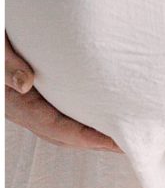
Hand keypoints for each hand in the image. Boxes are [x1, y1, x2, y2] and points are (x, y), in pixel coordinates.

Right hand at [5, 34, 120, 151]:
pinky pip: (62, 112)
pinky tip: (101, 113)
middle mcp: (24, 110)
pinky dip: (83, 118)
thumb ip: (9, 67)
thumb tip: (25, 85)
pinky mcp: (38, 96)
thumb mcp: (0, 51)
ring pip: (64, 126)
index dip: (84, 137)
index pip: (54, 127)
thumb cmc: (0, 43)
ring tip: (120, 135)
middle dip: (95, 143)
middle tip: (128, 144)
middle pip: (63, 135)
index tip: (111, 142)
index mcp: (17, 105)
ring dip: (90, 134)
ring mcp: (31, 105)